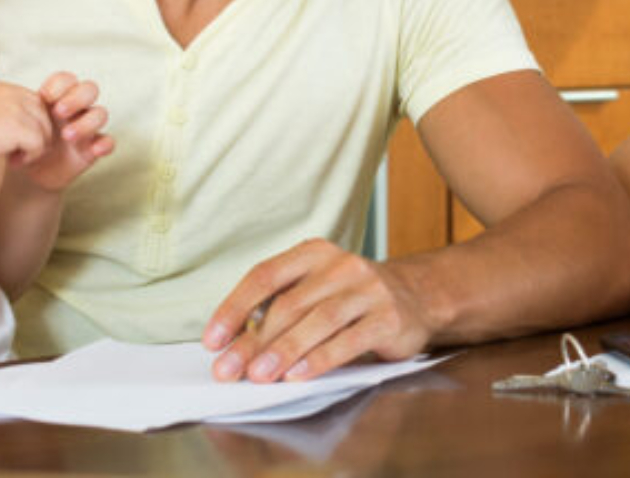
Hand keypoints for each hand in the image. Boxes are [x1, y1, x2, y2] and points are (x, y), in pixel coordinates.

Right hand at [0, 82, 53, 175]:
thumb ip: (3, 113)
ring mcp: (15, 108)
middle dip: (36, 134)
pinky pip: (40, 143)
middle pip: (43, 113)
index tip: (13, 140)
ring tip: (15, 158)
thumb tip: (30, 124)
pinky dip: (31, 156)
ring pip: (45, 129)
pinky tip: (13, 162)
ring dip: (34, 147)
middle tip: (18, 152)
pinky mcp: (18, 126)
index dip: (29, 124)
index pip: (32, 102)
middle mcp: (9, 92)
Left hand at [18, 72, 112, 190]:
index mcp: (57, 99)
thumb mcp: (14, 125)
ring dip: (86, 122)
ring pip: (100, 113)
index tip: (44, 96)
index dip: (60, 84)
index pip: (67, 80)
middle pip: (89, 89)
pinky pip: (108, 142)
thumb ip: (12, 112)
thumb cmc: (21, 143)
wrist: (27, 174)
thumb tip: (0, 101)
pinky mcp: (92, 149)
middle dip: (76, 98)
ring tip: (67, 136)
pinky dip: (105, 144)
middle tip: (58, 112)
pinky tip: (94, 149)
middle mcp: (75, 110)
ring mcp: (86, 129)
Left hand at [202, 239, 432, 382]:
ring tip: (258, 376)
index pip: (265, 276)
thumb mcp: (316, 290)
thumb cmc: (351, 299)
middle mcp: (341, 265)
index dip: (234, 308)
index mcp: (314, 253)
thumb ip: (281, 309)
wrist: (417, 297)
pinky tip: (299, 375)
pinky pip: (350, 339)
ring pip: (319, 320)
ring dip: (284, 350)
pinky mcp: (388, 317)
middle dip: (253, 341)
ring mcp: (368, 289)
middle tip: (229, 370)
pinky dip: (321, 358)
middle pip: (289, 304)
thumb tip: (234, 347)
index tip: (212, 340)